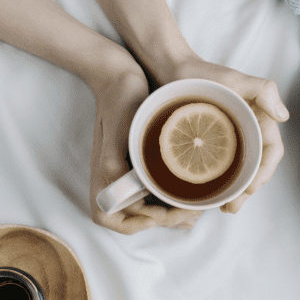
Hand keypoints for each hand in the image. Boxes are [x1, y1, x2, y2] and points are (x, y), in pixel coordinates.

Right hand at [88, 58, 201, 233]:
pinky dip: (171, 194)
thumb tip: (123, 193)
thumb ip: (115, 162)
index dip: (131, 225)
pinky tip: (191, 189)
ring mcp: (126, 169)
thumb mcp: (118, 129)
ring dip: (170, 211)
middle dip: (163, 219)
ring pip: (146, 204)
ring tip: (196, 208)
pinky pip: (153, 186)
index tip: (156, 216)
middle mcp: (112, 177)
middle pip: (133, 215)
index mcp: (103, 173)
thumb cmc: (118, 99)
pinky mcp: (138, 160)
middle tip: (191, 213)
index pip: (106, 217)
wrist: (119, 74)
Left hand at [164, 56, 287, 213]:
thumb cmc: (203, 73)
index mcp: (258, 119)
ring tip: (223, 209)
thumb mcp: (235, 80)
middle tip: (230, 208)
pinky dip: (219, 183)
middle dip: (248, 191)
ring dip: (235, 193)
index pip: (271, 152)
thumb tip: (283, 117)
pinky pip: (218, 167)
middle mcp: (246, 131)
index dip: (264, 173)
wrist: (170, 71)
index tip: (250, 188)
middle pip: (256, 167)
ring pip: (238, 172)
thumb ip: (263, 90)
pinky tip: (209, 195)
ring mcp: (227, 139)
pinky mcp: (208, 144)